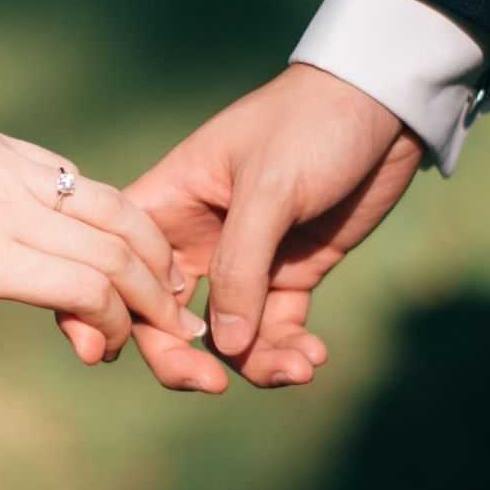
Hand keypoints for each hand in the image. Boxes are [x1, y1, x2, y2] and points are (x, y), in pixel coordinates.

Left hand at [0, 114, 204, 416]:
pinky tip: (122, 233)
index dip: (115, 325)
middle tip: (174, 327)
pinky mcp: (6, 146)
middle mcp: (10, 210)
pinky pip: (80, 179)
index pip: (86, 289)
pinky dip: (117, 210)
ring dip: (152, 248)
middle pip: (117, 252)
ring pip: (113, 208)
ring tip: (170, 280)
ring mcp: (13, 171)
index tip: (103, 350)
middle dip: (156, 296)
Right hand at [58, 64, 423, 390]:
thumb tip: (224, 347)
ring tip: (298, 367)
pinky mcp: (289, 273)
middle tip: (212, 385)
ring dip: (255, 362)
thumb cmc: (310, 125)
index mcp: (167, 204)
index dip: (106, 311)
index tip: (110, 354)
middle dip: (183, 357)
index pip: (118, 266)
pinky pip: (275, 329)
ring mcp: (243, 261)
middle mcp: (195, 239)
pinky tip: (314, 357)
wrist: (383, 105)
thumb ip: (240, 267)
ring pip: (226, 335)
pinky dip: (288, 350)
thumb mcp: (269, 189)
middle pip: (164, 317)